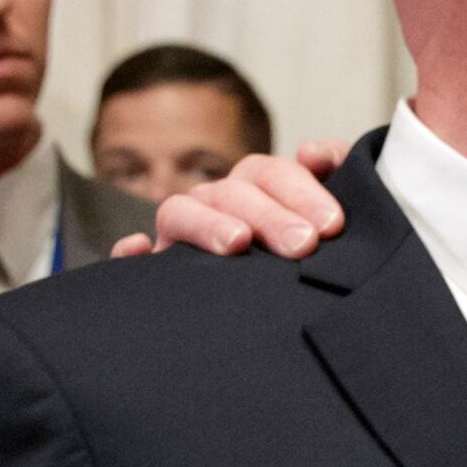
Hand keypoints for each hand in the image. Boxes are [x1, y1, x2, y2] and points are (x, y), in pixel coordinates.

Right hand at [111, 141, 349, 259]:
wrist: (298, 314)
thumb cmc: (315, 254)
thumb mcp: (331, 217)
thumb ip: (336, 171)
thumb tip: (313, 152)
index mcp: (255, 187)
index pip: (270, 174)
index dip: (302, 192)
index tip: (333, 225)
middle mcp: (215, 206)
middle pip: (232, 193)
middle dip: (270, 216)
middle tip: (304, 245)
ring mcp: (180, 236)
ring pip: (179, 211)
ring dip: (207, 223)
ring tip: (238, 243)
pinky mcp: (157, 274)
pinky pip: (131, 258)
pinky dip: (130, 251)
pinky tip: (140, 250)